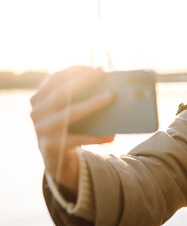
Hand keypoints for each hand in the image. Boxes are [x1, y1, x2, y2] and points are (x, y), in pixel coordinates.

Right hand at [30, 66, 115, 193]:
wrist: (56, 158)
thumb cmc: (68, 127)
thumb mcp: (67, 109)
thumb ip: (77, 97)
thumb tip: (107, 84)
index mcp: (39, 99)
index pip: (55, 79)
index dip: (74, 71)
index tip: (96, 67)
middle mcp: (37, 112)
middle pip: (61, 93)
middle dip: (83, 81)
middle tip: (102, 72)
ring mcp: (42, 130)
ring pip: (70, 114)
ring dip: (92, 104)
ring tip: (111, 96)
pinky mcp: (51, 146)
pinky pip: (78, 139)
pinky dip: (96, 137)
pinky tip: (112, 136)